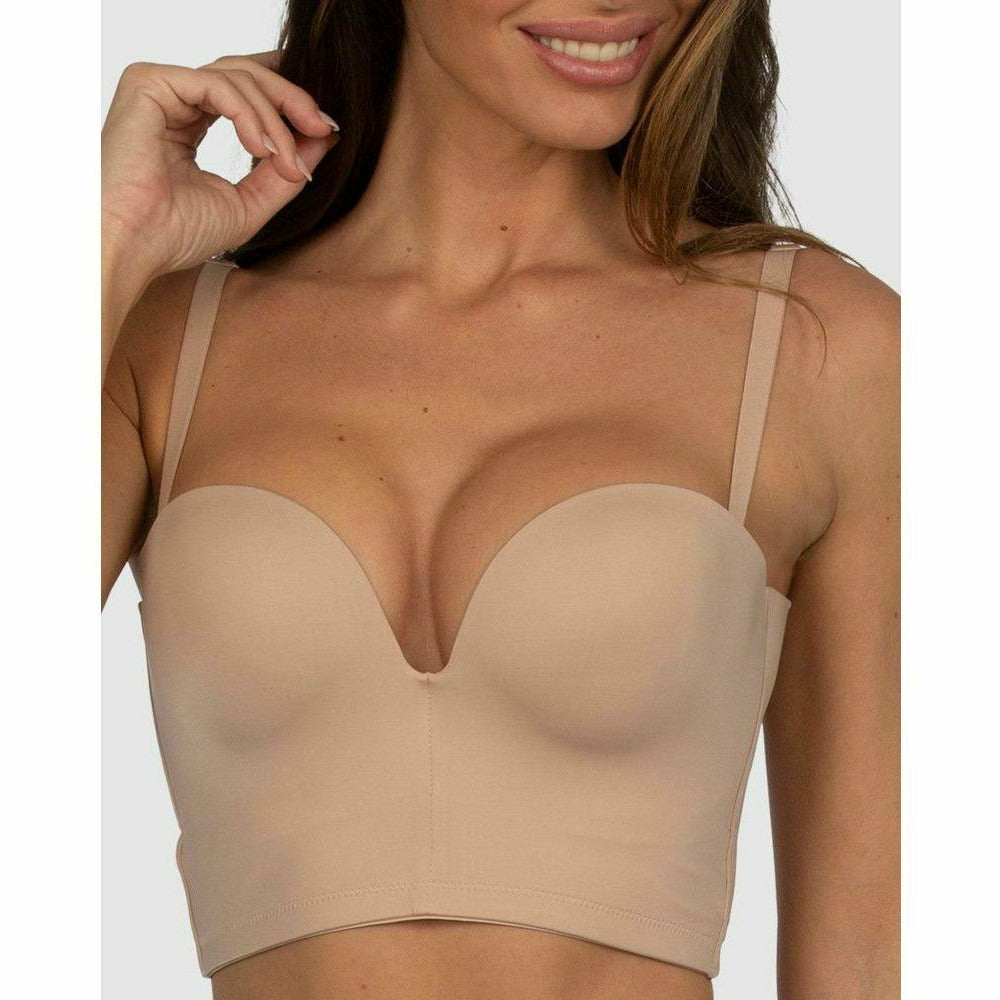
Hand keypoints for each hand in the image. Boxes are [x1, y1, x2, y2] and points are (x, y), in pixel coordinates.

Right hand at [101, 49, 340, 277]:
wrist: (135, 247)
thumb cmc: (175, 235)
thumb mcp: (250, 204)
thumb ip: (284, 172)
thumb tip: (324, 139)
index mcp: (191, 124)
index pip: (248, 96)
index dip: (289, 106)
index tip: (326, 130)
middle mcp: (175, 102)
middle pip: (247, 76)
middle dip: (292, 99)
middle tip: (323, 127)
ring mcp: (161, 90)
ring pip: (237, 77)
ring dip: (274, 117)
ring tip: (286, 159)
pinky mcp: (150, 84)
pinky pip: (218, 84)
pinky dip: (250, 115)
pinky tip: (262, 147)